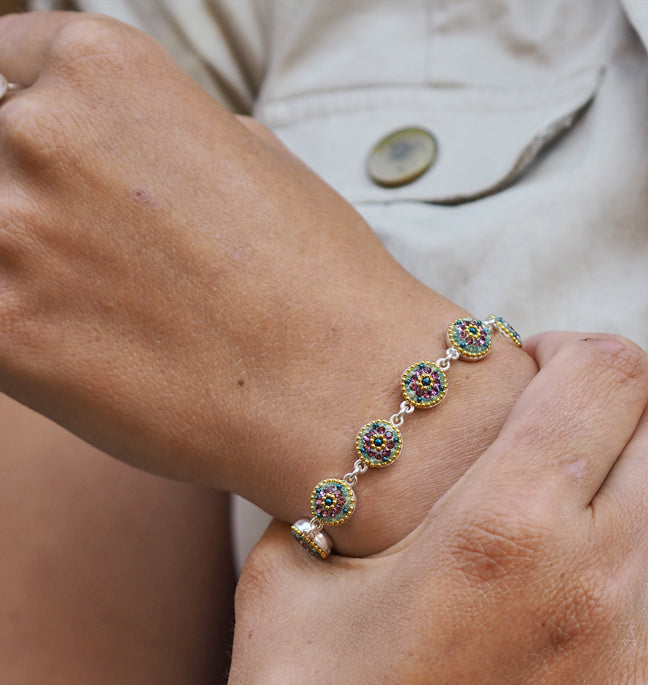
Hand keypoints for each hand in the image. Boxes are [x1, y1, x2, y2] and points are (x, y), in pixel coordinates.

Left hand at [0, 12, 534, 551]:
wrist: (348, 392)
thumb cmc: (322, 284)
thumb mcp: (255, 161)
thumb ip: (167, 137)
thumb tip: (131, 150)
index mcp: (103, 68)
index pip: (4, 64)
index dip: (31, 125)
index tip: (52, 176)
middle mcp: (39, 128)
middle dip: (33, 207)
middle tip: (99, 268)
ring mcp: (10, 229)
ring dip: (28, 275)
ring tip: (107, 322)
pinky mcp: (0, 331)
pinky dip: (23, 339)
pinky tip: (87, 360)